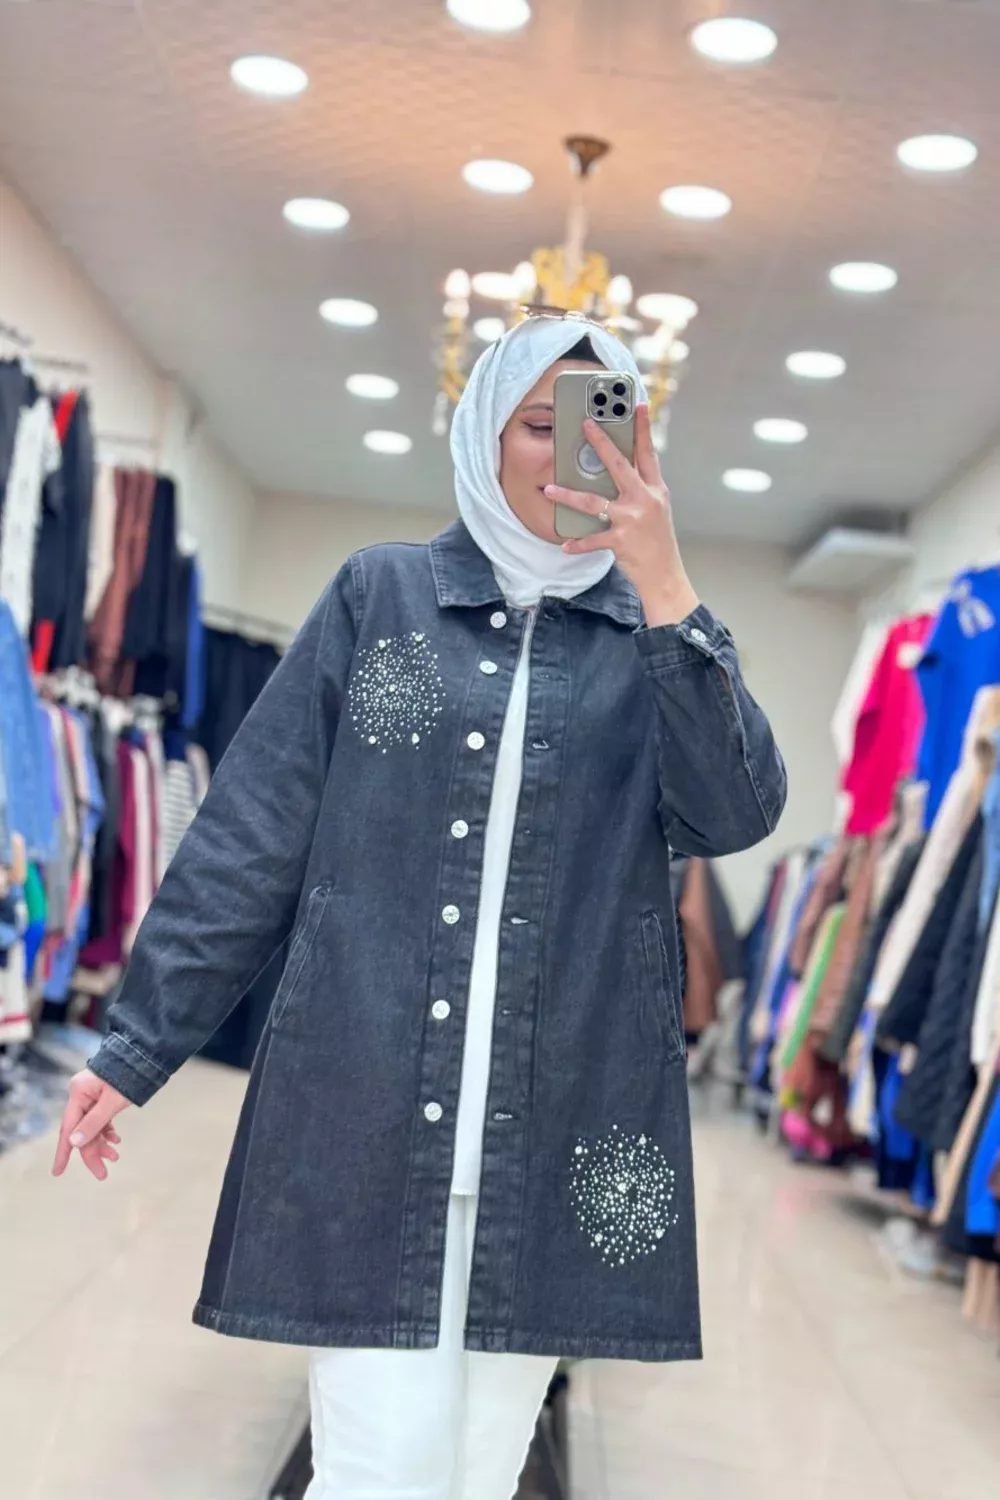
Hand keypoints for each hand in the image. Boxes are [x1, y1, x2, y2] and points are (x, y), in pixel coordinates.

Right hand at [52, 1069, 129, 1181]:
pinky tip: (115, 1141)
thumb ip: (95, 1122)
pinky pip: (100, 1120)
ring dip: (102, 1143)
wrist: (143, 1055)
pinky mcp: (101, 1097)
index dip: (64, 1152)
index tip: (58, 1172)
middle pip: (81, 1131)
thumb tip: (75, 1143)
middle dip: (92, 1153)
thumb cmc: (128, 1074)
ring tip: (115, 1156)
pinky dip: (107, 1132)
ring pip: (92, 1127)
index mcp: (78, 1093)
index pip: (68, 1128)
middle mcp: (81, 1095)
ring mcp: (91, 1096)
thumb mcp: (113, 1101)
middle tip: (103, 1173)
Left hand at [545, 404, 699, 626]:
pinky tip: (564, 543)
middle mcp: (645, 500)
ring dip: (568, 496)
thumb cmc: (657, 542)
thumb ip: (639, 490)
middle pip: (619, 465)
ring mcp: (632, 520)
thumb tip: (616, 472)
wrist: (665, 575)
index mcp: (655, 490)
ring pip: (594, 502)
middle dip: (601, 442)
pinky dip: (577, 543)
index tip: (637, 405)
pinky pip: (593, 539)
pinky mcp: (621, 541)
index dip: (643, 428)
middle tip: (585, 425)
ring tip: (550, 488)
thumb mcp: (656, 510)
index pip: (648, 453)